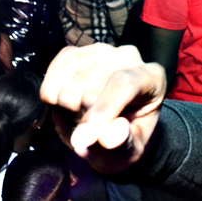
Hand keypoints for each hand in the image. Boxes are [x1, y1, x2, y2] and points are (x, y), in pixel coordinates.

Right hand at [40, 44, 165, 174]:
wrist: (109, 127)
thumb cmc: (124, 139)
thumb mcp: (130, 151)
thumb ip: (122, 144)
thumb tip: (109, 136)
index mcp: (151, 76)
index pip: (124, 84)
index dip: (103, 110)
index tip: (85, 138)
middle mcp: (126, 56)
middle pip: (91, 91)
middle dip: (85, 120)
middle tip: (92, 131)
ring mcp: (98, 50)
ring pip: (68, 89)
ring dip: (69, 113)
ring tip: (83, 117)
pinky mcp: (72, 53)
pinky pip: (50, 83)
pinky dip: (52, 102)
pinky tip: (69, 105)